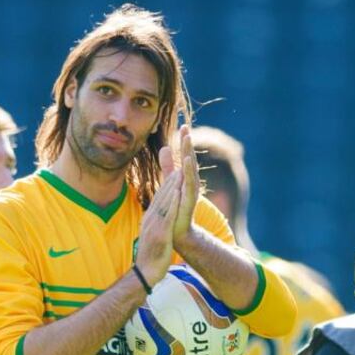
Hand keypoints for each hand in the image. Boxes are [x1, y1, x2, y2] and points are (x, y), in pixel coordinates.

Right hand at [135, 163, 180, 284]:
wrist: (144, 274)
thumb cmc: (150, 258)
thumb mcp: (152, 237)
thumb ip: (154, 227)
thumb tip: (156, 221)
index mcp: (149, 220)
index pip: (158, 199)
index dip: (166, 186)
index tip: (174, 174)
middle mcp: (151, 219)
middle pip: (161, 197)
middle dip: (170, 181)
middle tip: (178, 165)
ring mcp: (155, 226)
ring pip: (165, 202)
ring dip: (172, 187)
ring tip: (180, 173)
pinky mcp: (161, 233)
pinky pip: (168, 214)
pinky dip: (174, 202)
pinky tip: (180, 193)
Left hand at [159, 125, 198, 246]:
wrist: (176, 230)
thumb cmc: (175, 207)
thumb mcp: (169, 181)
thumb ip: (167, 165)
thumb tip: (164, 147)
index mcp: (186, 176)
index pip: (185, 155)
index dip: (184, 141)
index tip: (183, 125)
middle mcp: (190, 181)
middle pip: (189, 157)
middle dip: (187, 142)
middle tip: (185, 126)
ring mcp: (191, 189)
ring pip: (190, 167)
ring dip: (188, 152)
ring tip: (187, 138)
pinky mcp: (189, 198)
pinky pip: (189, 182)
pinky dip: (188, 170)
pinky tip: (186, 159)